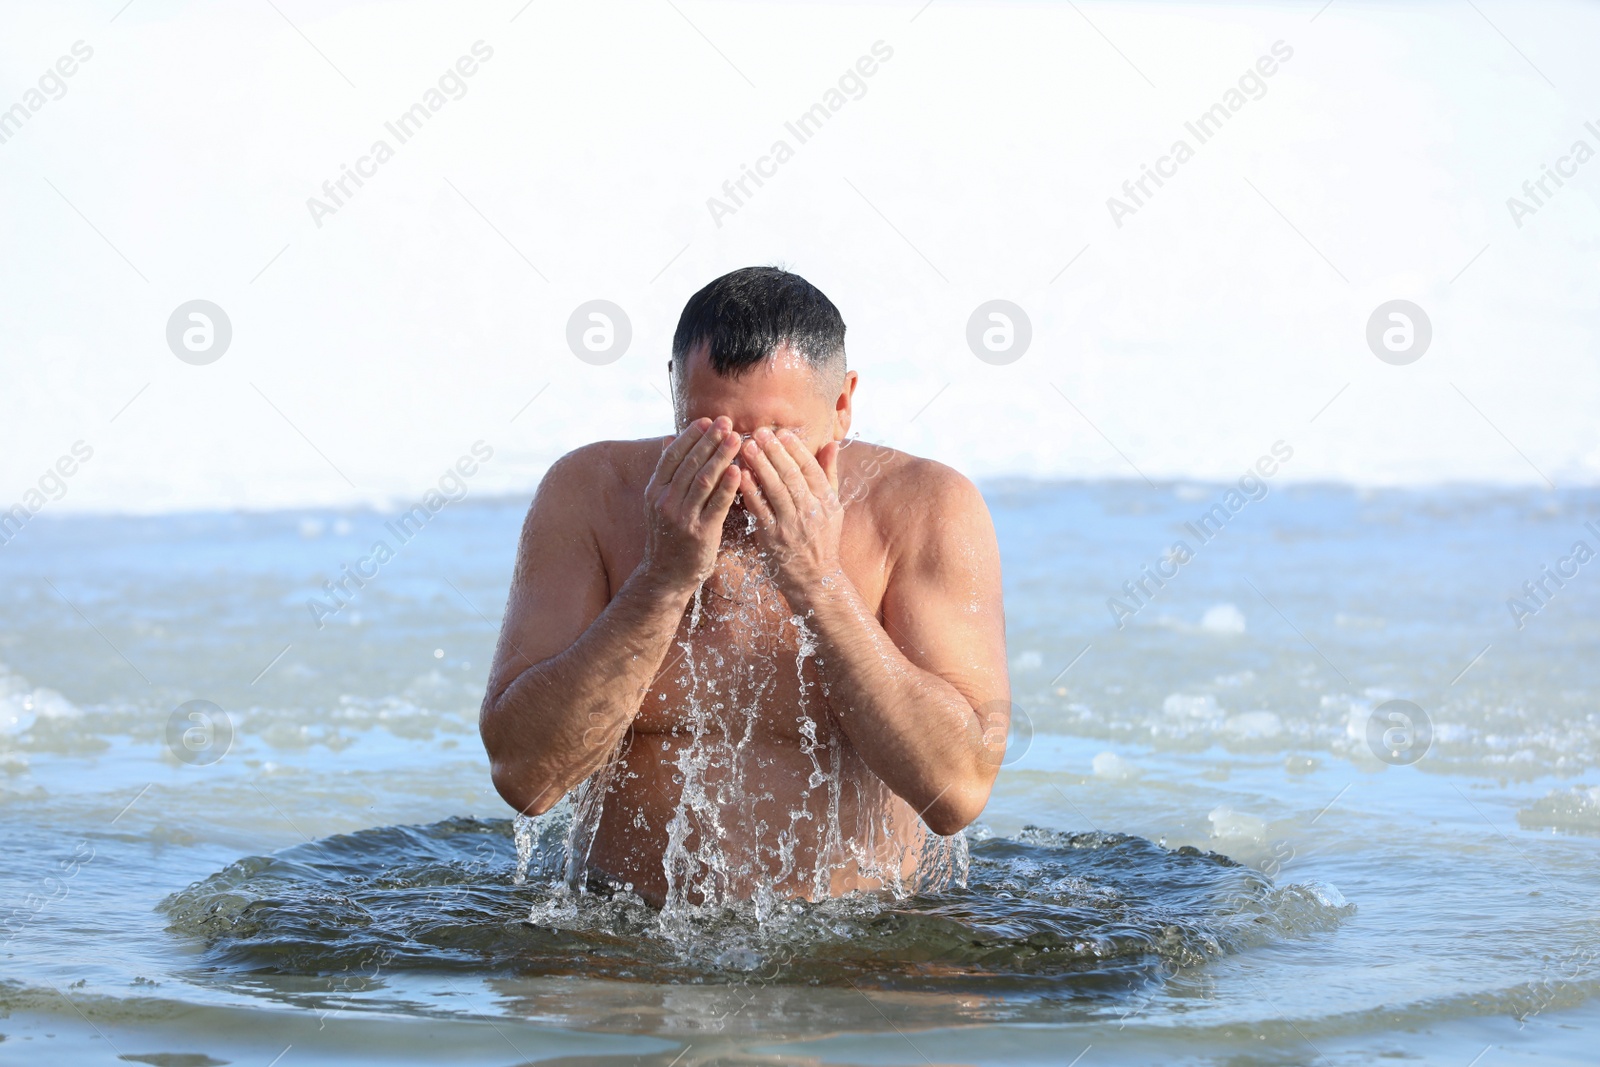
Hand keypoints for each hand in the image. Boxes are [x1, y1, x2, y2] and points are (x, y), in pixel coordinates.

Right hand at [640, 416, 741, 593]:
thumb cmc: (668, 535)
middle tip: (726, 422)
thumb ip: (667, 471)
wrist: (665, 576)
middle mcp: (665, 501)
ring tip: (736, 439)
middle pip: (690, 464)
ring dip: (721, 456)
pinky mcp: (700, 533)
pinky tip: (739, 471)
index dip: (690, 436)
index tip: (707, 420)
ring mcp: (681, 517)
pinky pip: (716, 505)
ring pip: (703, 480)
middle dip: (709, 440)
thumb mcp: (659, 502)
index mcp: (655, 490)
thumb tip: (668, 438)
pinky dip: (727, 486)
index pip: (672, 456)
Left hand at [738, 428, 844, 603]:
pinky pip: (759, 509)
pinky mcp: (772, 538)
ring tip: (746, 446)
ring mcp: (791, 526)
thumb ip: (830, 474)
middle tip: (759, 432)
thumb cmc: (822, 541)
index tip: (782, 432)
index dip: (796, 449)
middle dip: (774, 452)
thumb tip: (832, 443)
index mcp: (826, 502)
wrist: (815, 581)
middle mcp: (811, 512)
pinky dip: (749, 490)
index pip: (811, 469)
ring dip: (760, 466)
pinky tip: (739, 475)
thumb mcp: (833, 508)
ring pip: (775, 489)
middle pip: (791, 475)